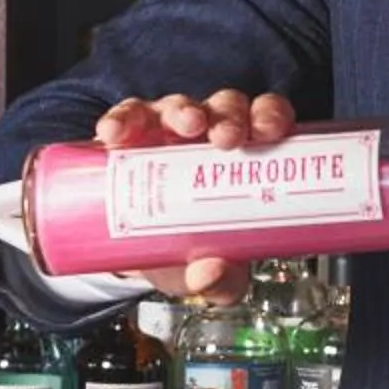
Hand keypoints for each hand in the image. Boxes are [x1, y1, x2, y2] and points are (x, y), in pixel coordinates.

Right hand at [95, 89, 295, 302]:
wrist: (136, 254)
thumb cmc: (186, 250)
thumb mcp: (208, 272)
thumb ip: (220, 283)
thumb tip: (213, 274)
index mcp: (244, 154)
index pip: (266, 120)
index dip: (272, 118)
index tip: (270, 131)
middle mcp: (210, 133)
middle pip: (228, 108)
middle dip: (231, 117)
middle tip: (228, 138)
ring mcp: (169, 127)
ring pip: (181, 106)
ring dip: (184, 110)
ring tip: (186, 125)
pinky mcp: (130, 132)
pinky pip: (127, 117)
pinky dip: (122, 119)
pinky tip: (116, 133)